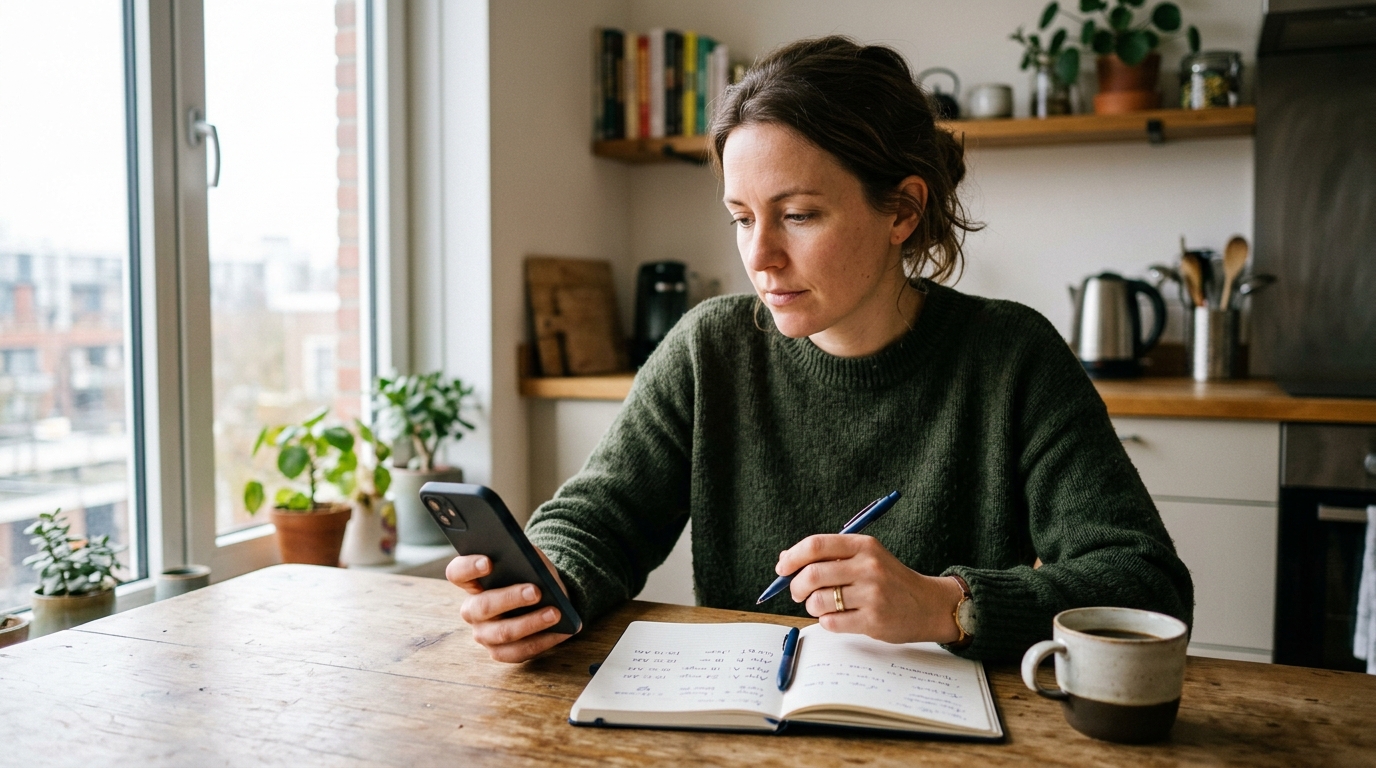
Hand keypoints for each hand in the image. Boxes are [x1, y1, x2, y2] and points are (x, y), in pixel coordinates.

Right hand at [447, 547, 573, 662]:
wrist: (547, 597)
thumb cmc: (532, 574)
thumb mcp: (529, 560)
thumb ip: (525, 558)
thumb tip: (531, 563)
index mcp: (471, 581)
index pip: (457, 573)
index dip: (469, 567)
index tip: (489, 562)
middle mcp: (472, 610)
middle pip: (482, 606)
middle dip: (510, 598)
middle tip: (535, 591)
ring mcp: (484, 634)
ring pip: (503, 633)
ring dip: (531, 623)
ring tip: (555, 613)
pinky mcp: (500, 652)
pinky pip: (519, 651)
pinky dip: (543, 640)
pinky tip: (562, 631)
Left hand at [777, 534, 964, 644]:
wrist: (927, 605)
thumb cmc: (889, 580)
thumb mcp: (865, 557)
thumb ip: (829, 556)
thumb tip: (785, 559)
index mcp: (864, 546)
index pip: (816, 545)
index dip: (792, 557)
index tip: (782, 567)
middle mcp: (868, 567)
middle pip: (812, 575)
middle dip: (796, 587)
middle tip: (797, 593)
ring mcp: (872, 594)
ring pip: (818, 601)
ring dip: (812, 607)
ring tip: (823, 606)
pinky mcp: (873, 620)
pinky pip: (831, 622)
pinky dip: (827, 622)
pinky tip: (839, 618)